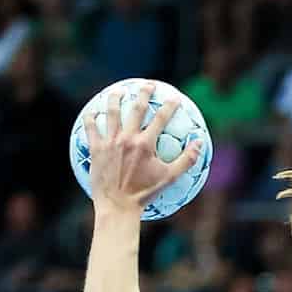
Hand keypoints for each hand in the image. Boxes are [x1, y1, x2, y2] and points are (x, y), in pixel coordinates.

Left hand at [83, 82, 202, 216]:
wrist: (118, 206)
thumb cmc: (145, 194)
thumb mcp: (169, 178)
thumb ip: (186, 160)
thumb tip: (200, 144)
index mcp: (146, 144)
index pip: (161, 118)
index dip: (169, 106)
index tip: (174, 98)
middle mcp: (127, 138)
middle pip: (136, 108)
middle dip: (144, 93)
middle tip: (148, 85)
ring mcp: (110, 142)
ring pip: (112, 112)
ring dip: (116, 98)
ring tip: (118, 91)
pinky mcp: (96, 149)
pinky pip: (91, 128)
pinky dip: (91, 118)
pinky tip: (93, 112)